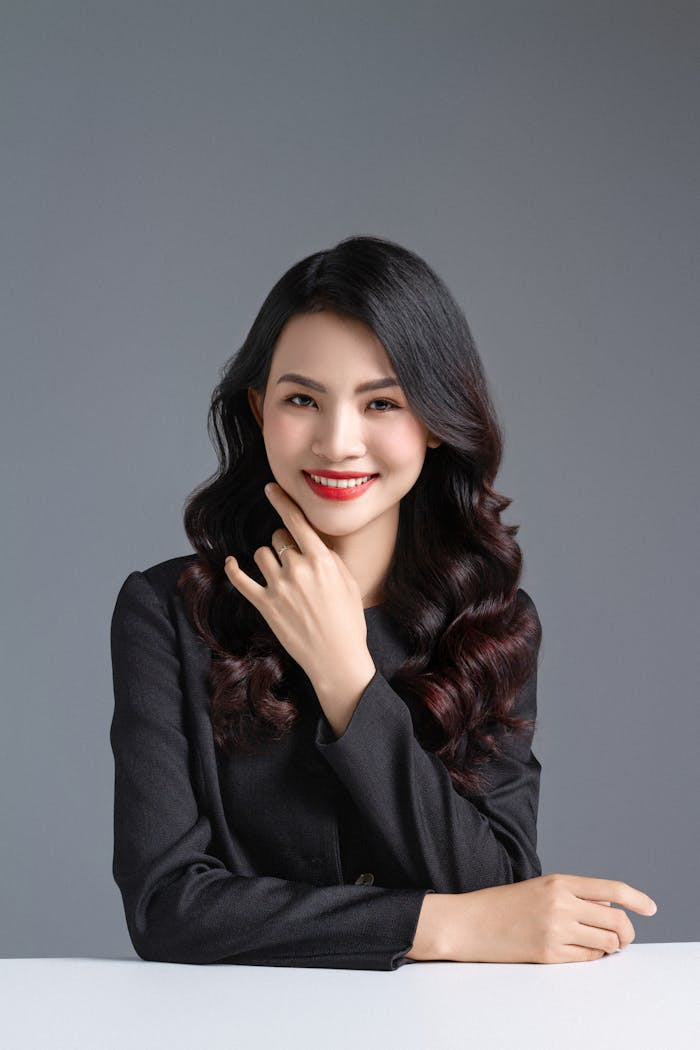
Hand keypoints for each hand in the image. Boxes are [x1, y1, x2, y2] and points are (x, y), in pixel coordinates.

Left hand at [224, 483, 375, 728]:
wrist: (337, 658)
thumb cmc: (348, 621)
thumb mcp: (348, 582)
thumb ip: (329, 558)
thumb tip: (314, 544)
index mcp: (321, 559)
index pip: (296, 521)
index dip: (281, 501)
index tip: (270, 488)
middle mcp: (298, 568)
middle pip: (279, 538)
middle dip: (284, 545)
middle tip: (294, 565)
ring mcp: (279, 587)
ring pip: (261, 555)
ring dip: (268, 559)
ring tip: (279, 576)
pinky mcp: (265, 605)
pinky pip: (241, 580)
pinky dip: (233, 570)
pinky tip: (230, 564)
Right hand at [435, 873, 656, 963]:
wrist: (469, 923)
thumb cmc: (502, 905)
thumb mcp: (540, 888)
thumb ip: (572, 895)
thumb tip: (609, 910)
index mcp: (559, 882)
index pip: (611, 889)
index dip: (636, 899)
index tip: (650, 908)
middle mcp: (561, 904)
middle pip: (615, 920)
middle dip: (626, 932)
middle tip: (623, 937)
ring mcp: (556, 930)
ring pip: (606, 942)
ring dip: (611, 946)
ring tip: (601, 944)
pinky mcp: (549, 954)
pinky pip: (588, 958)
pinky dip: (593, 956)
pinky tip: (582, 951)